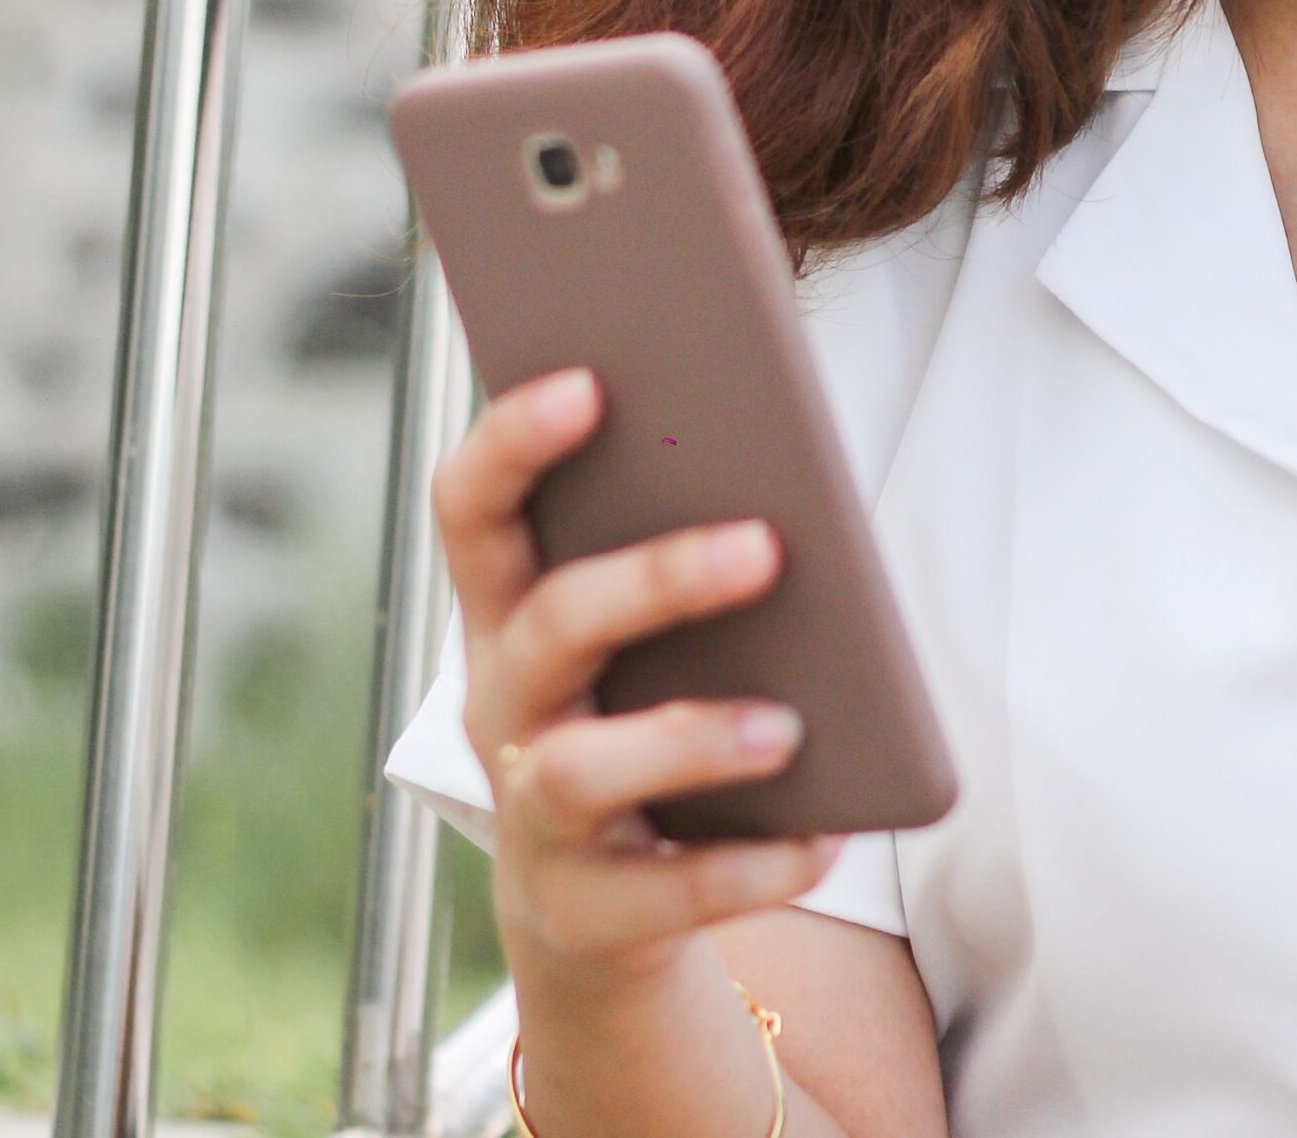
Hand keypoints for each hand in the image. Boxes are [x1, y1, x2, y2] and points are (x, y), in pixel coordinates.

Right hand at [429, 368, 847, 1008]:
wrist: (597, 908)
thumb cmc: (637, 709)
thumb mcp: (641, 626)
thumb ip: (677, 534)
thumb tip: (780, 450)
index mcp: (509, 608)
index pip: (472, 507)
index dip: (514, 442)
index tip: (590, 381)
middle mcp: (504, 705)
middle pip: (549, 625)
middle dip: (652, 581)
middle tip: (763, 544)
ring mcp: (536, 818)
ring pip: (582, 769)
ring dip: (690, 737)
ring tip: (788, 724)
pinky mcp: (589, 915)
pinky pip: (665, 895)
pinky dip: (749, 865)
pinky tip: (824, 832)